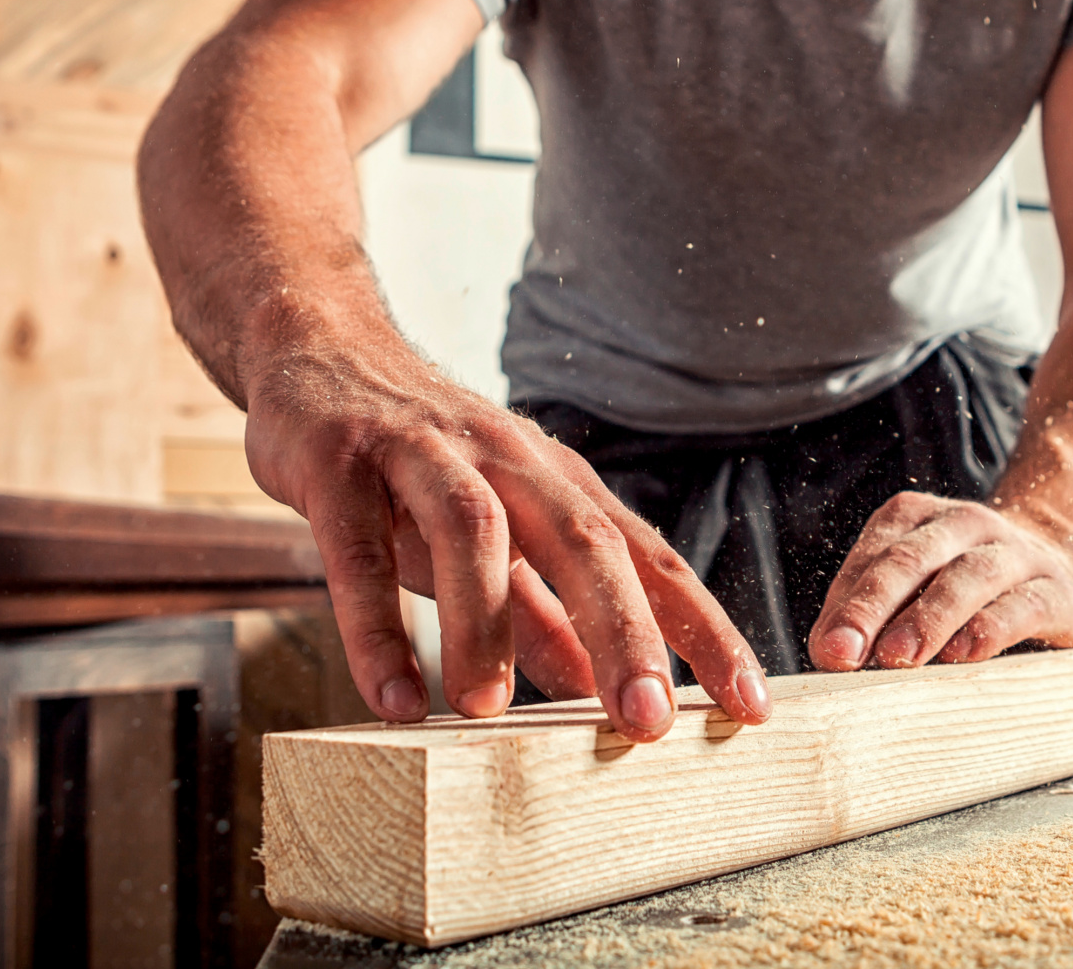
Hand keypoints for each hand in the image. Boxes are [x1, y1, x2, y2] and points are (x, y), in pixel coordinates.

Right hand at [242, 342, 771, 740]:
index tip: (751, 706)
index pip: (649, 558)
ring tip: (486, 711)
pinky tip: (391, 695)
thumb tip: (592, 687)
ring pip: (474, 529)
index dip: (703, 631)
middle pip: (584, 540)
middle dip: (624, 632)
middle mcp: (508, 460)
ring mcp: (424, 452)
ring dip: (485, 623)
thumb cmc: (422, 461)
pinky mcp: (341, 460)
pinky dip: (373, 623)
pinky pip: (357, 546)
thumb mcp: (495, 536)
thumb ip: (540, 611)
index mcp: (558, 482)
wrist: (320, 348)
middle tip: (648, 722)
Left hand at [808, 492, 1072, 670]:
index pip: (872, 556)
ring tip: (897, 657)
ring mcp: (1016, 552)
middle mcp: (965, 524)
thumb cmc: (966, 587)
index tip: (826, 650)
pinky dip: (989, 629)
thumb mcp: (915, 585)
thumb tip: (828, 653)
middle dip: (870, 608)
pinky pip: (1022, 605)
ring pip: (966, 578)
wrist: (1066, 564)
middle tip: (843, 654)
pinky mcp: (1060, 592)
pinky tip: (963, 655)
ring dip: (927, 619)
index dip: (845, 604)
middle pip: (909, 560)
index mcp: (917, 517)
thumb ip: (870, 612)